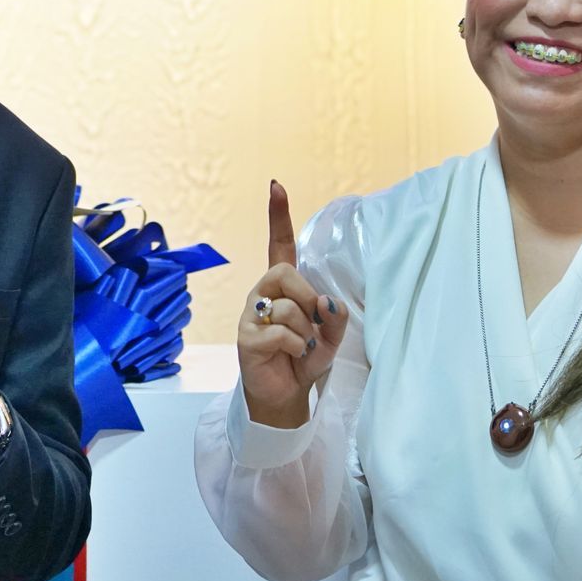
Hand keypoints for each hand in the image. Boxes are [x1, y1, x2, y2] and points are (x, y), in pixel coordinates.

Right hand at [237, 180, 347, 428]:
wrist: (286, 394)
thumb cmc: (305, 358)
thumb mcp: (330, 337)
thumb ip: (334, 318)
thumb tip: (328, 302)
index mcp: (283, 286)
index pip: (278, 243)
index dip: (277, 215)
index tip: (276, 186)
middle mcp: (263, 293)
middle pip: (283, 271)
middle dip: (306, 295)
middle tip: (315, 320)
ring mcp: (252, 314)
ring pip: (285, 306)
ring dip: (305, 329)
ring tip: (303, 346)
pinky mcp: (246, 337)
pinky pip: (279, 331)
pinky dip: (296, 346)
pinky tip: (293, 355)